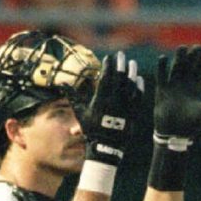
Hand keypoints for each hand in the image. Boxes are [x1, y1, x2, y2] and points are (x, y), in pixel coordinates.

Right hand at [82, 51, 143, 166]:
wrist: (106, 145)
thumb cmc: (91, 129)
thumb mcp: (80, 113)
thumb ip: (72, 96)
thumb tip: (61, 84)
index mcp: (101, 99)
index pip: (105, 78)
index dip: (108, 66)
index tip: (109, 57)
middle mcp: (114, 101)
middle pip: (119, 78)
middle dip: (120, 64)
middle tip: (121, 54)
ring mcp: (125, 107)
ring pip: (130, 86)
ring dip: (132, 72)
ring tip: (132, 63)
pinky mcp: (133, 112)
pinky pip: (138, 97)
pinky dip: (139, 87)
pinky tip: (139, 79)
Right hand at [153, 45, 200, 138]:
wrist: (175, 134)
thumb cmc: (193, 124)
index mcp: (196, 86)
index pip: (199, 68)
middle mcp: (184, 84)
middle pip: (188, 65)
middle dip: (191, 56)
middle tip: (195, 47)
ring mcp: (173, 86)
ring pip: (175, 68)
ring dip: (178, 59)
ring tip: (182, 48)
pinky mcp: (162, 90)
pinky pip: (161, 76)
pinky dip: (161, 67)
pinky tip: (163, 58)